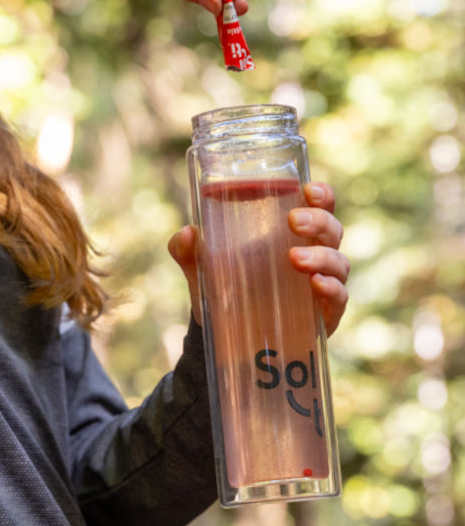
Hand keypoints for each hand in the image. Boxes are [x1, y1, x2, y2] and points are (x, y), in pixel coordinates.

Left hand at [168, 182, 349, 335]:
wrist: (225, 336)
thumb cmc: (223, 287)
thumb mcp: (200, 267)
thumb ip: (186, 249)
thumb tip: (186, 233)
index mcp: (291, 234)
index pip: (319, 206)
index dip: (322, 195)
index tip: (309, 189)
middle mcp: (314, 254)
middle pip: (332, 230)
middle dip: (319, 221)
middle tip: (294, 221)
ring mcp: (322, 285)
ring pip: (339, 263)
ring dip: (322, 256)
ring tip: (296, 258)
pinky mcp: (324, 315)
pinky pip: (339, 298)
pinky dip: (332, 289)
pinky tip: (316, 285)